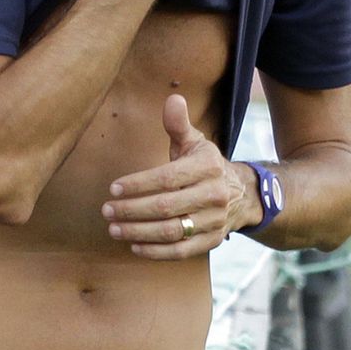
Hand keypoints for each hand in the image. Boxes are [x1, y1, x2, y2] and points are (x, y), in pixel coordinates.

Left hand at [102, 94, 256, 259]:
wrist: (243, 194)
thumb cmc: (206, 166)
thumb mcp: (195, 143)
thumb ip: (179, 124)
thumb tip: (172, 98)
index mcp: (208, 167)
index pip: (167, 178)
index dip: (138, 184)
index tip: (113, 188)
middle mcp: (214, 194)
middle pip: (166, 207)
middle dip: (132, 210)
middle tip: (107, 210)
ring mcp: (215, 221)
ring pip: (171, 231)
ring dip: (138, 232)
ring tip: (114, 229)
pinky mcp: (212, 241)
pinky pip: (181, 251)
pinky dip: (155, 251)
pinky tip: (134, 246)